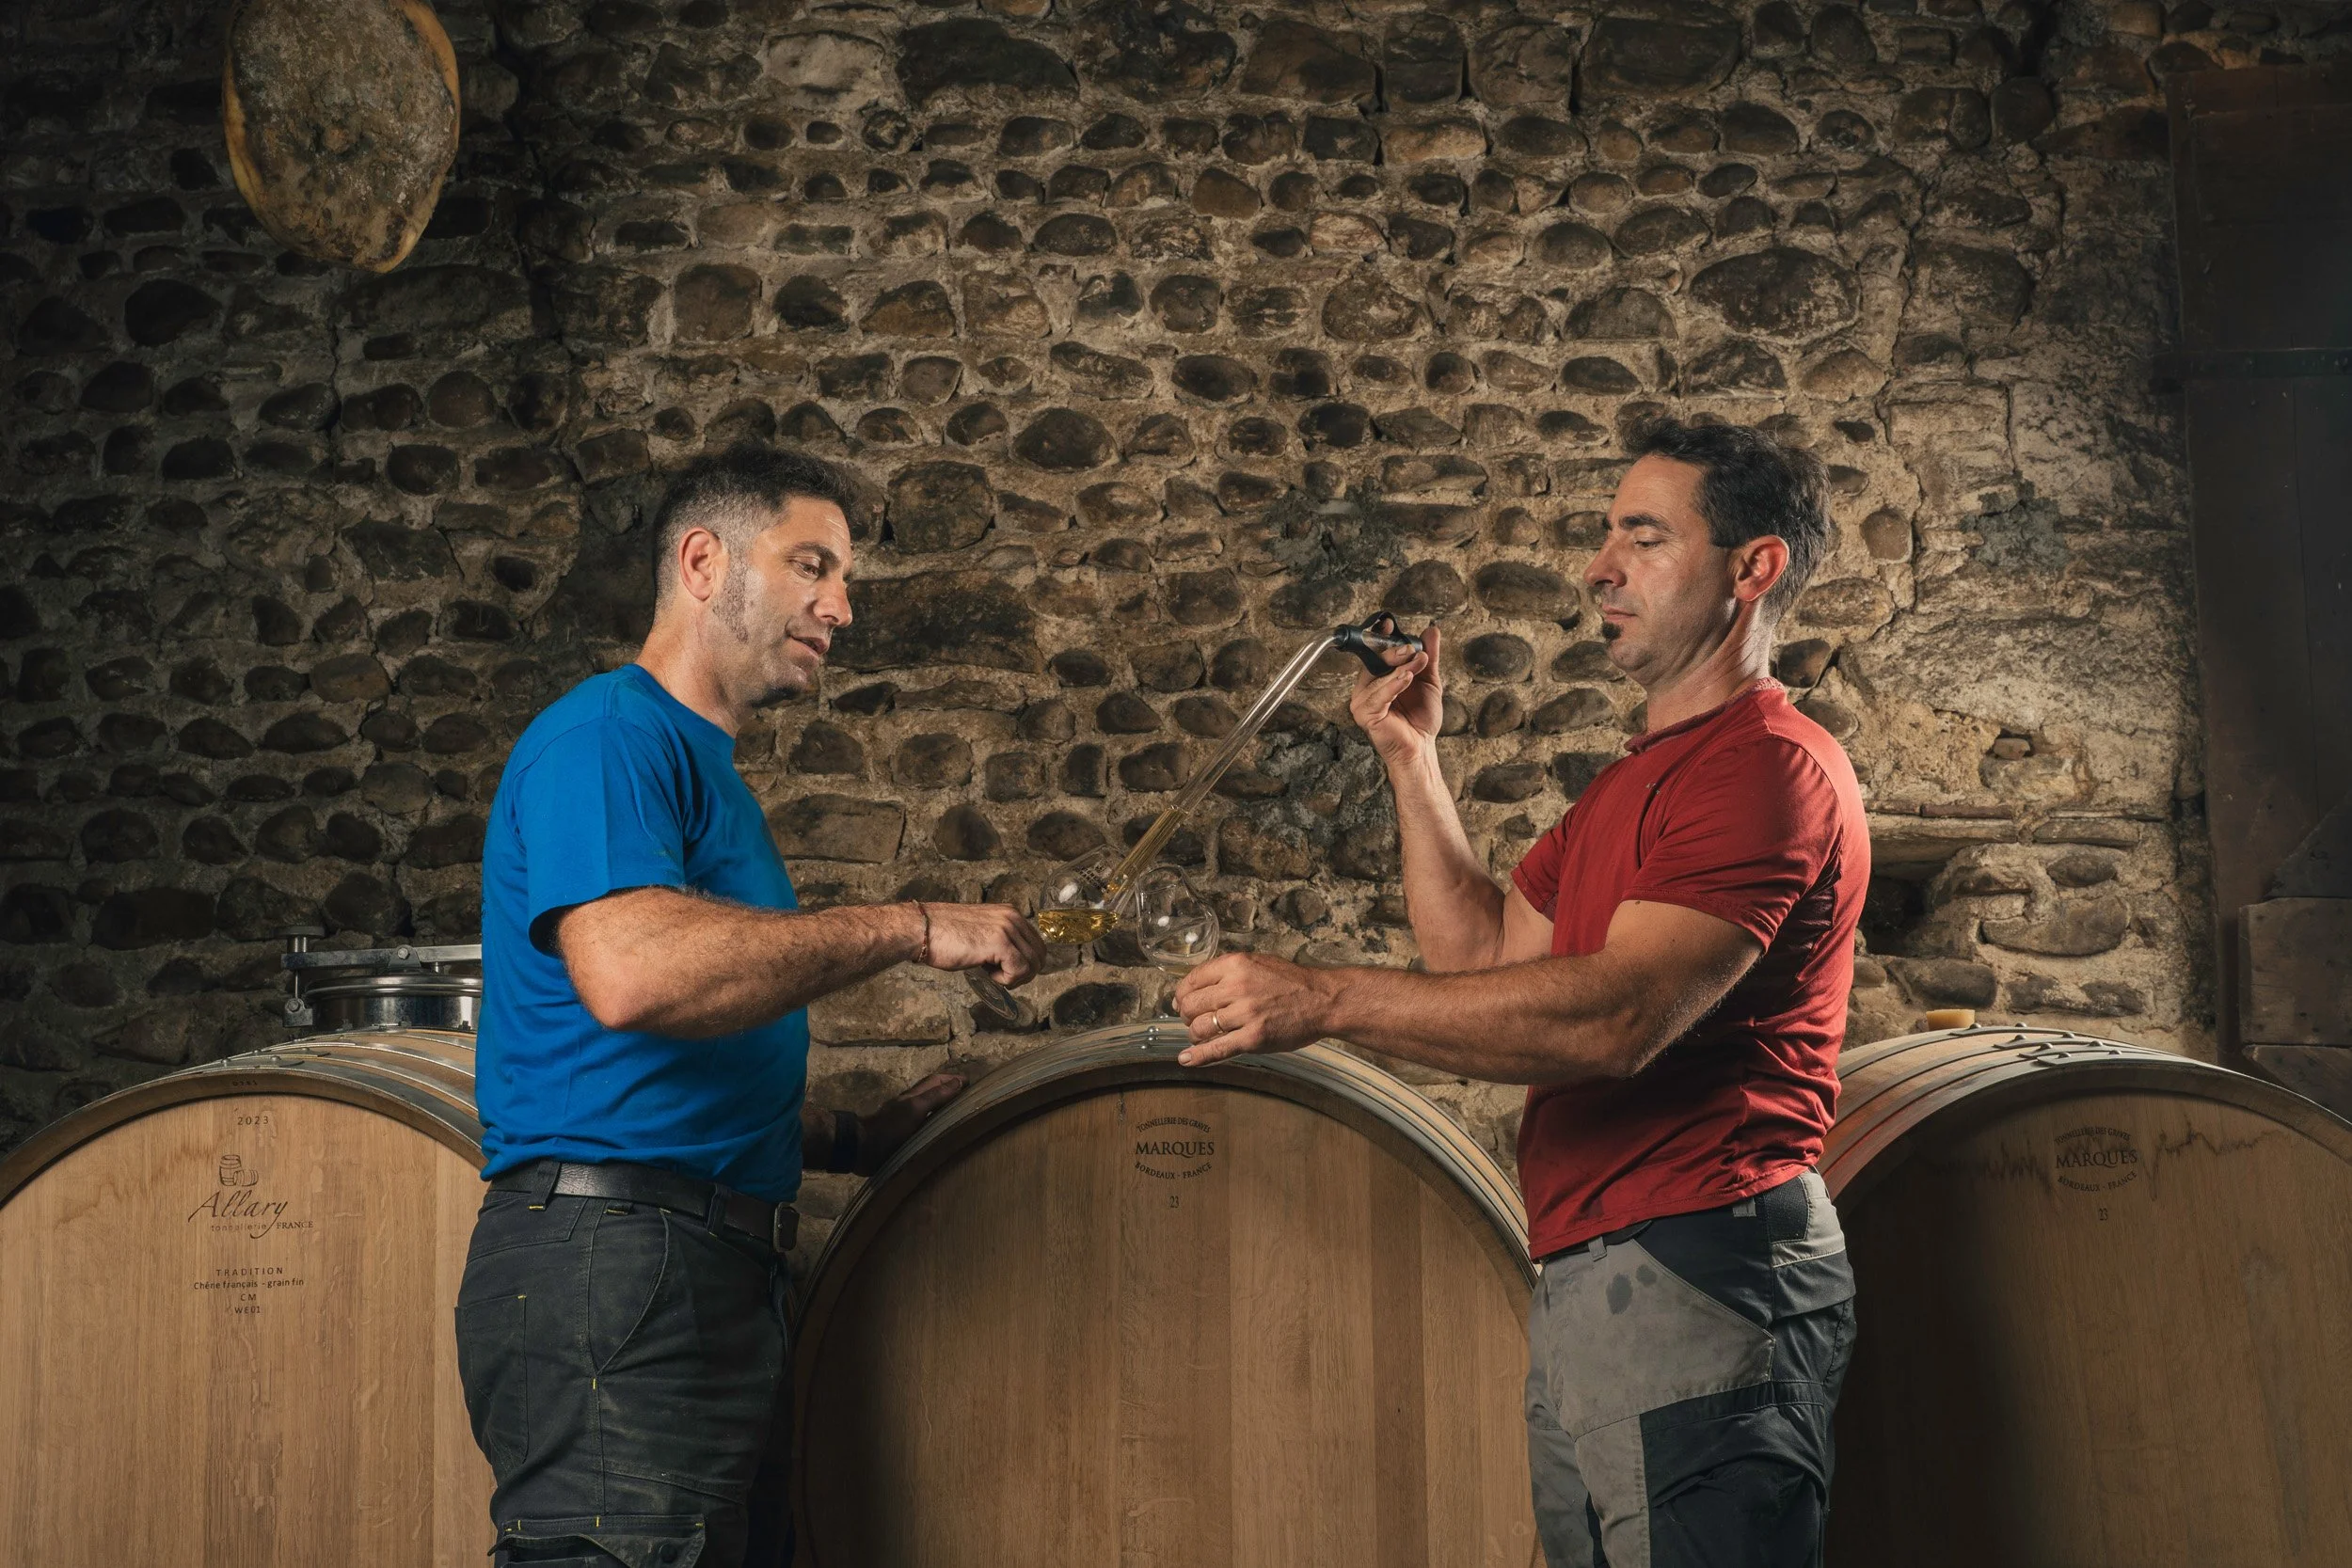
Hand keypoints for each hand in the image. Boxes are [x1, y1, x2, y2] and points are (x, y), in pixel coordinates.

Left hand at [854, 1069, 965, 1174]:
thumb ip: (935, 1096)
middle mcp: (910, 1106)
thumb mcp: (915, 1109)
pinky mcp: (901, 1137)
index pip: (936, 1081)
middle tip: (967, 1098)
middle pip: (931, 1093)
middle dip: (949, 1092)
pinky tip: (938, 1134)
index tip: (970, 1083)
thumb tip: (958, 1083)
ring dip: (942, 1109)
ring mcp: (904, 1121)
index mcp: (914, 1097)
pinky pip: (922, 1126)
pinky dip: (933, 1125)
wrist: (862, 1149)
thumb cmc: (889, 1128)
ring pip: (927, 1110)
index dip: (952, 1079)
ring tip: (957, 1115)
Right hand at [917, 902, 1043, 986]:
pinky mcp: (1000, 943)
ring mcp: (1007, 929)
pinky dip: (1006, 980)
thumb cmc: (944, 935)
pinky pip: (1020, 970)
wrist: (922, 929)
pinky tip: (988, 973)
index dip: (1025, 964)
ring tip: (991, 973)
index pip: (1037, 944)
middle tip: (1000, 976)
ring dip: (1013, 977)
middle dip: (1023, 973)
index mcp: (1010, 913)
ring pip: (1033, 965)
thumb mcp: (982, 932)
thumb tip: (1016, 961)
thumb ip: (1001, 940)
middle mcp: (1013, 917)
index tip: (1004, 970)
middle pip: (1040, 956)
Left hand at [1172, 951, 1341, 1066]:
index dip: (1182, 994)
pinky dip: (1198, 1056)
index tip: (1181, 1002)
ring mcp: (1245, 1014)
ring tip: (1203, 1035)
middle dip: (1187, 1015)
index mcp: (1235, 965)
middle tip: (1193, 1020)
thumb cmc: (1292, 982)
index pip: (1192, 980)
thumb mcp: (1257, 962)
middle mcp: (1236, 987)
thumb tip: (1197, 985)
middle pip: (1191, 1005)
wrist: (1322, 1000)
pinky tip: (1186, 1059)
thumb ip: (1228, 971)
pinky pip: (1217, 1049)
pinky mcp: (1253, 1038)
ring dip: (1196, 1034)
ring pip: (1200, 1028)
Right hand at [1349, 623, 1442, 767]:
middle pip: (1374, 660)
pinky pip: (1377, 695)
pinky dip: (1393, 685)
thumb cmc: (1421, 719)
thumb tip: (1432, 630)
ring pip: (1377, 676)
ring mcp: (1363, 701)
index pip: (1375, 652)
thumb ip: (1428, 656)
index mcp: (1377, 678)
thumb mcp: (1428, 681)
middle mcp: (1366, 687)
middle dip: (1396, 652)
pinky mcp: (1365, 714)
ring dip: (1400, 668)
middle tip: (1414, 651)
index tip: (1389, 624)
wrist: (1422, 747)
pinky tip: (1406, 679)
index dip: (1380, 637)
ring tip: (1417, 665)